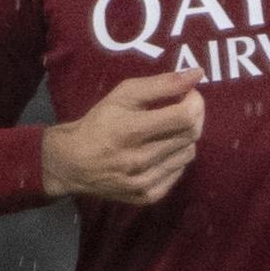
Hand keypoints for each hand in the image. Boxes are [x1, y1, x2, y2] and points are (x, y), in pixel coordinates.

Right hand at [43, 69, 205, 203]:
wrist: (72, 163)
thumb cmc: (99, 122)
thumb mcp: (123, 94)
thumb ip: (162, 84)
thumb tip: (198, 73)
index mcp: (131, 130)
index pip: (184, 117)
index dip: (195, 102)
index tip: (188, 94)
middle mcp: (139, 160)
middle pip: (190, 135)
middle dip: (193, 116)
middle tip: (181, 108)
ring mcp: (144, 182)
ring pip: (188, 153)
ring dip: (185, 137)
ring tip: (168, 130)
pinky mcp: (147, 196)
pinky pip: (179, 172)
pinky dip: (176, 157)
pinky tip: (161, 150)